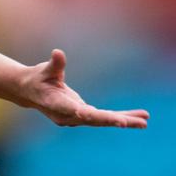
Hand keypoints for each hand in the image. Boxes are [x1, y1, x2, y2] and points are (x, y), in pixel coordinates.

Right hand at [17, 49, 149, 128]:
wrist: (29, 92)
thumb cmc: (37, 78)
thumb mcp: (44, 70)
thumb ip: (54, 64)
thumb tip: (58, 53)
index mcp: (58, 105)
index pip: (80, 113)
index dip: (98, 116)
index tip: (115, 121)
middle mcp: (69, 116)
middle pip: (95, 120)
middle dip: (115, 121)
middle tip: (135, 123)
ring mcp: (77, 118)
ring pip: (103, 121)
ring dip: (124, 120)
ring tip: (145, 121)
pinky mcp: (84, 116)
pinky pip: (104, 117)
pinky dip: (121, 117)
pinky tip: (139, 118)